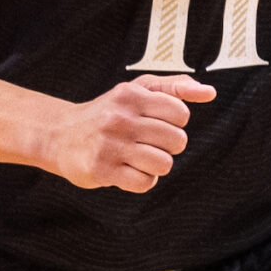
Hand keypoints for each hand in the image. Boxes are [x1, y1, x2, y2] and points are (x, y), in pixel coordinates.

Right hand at [39, 75, 216, 191]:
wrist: (60, 135)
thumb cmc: (108, 112)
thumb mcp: (136, 90)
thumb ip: (174, 87)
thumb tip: (209, 92)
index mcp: (131, 95)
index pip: (181, 114)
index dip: (175, 123)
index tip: (157, 124)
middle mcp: (120, 118)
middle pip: (177, 141)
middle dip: (168, 146)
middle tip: (147, 142)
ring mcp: (111, 145)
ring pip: (164, 164)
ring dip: (155, 165)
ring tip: (138, 157)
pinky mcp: (102, 169)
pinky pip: (145, 183)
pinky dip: (142, 180)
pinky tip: (128, 170)